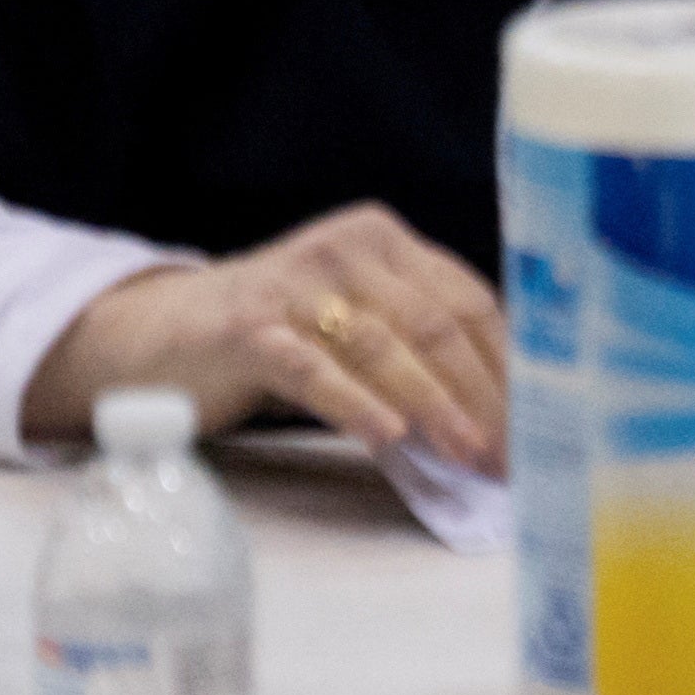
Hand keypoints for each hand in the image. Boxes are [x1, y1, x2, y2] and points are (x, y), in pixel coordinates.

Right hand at [28, 200, 509, 473]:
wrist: (155, 334)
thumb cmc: (274, 335)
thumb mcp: (350, 322)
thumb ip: (413, 346)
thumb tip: (497, 413)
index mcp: (386, 241)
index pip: (468, 300)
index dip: (509, 364)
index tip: (540, 421)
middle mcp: (348, 250)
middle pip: (437, 324)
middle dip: (483, 394)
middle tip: (510, 453)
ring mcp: (295, 285)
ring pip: (385, 346)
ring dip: (435, 406)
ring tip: (468, 453)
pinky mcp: (248, 328)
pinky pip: (314, 369)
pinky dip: (356, 404)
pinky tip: (389, 437)